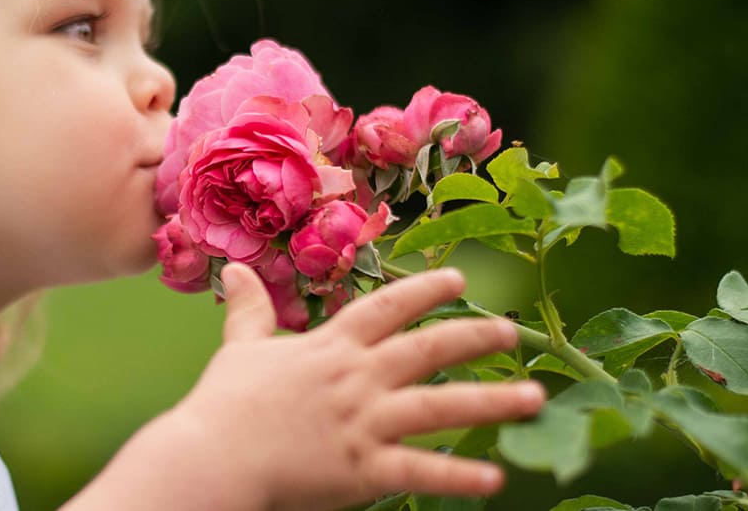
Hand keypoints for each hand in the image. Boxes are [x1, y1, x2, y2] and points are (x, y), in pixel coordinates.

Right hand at [163, 264, 543, 510]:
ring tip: (535, 399)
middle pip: (428, 350)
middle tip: (514, 331)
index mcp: (331, 348)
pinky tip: (497, 478)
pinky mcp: (363, 468)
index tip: (458, 278)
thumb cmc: (223, 404)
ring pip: (440, 407)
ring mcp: (364, 422)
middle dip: (475, 337)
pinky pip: (420, 471)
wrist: (212, 456)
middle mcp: (357, 378)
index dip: (425, 290)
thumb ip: (250, 310)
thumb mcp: (240, 347)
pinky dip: (459, 476)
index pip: (387, 308)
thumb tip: (237, 268)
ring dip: (492, 402)